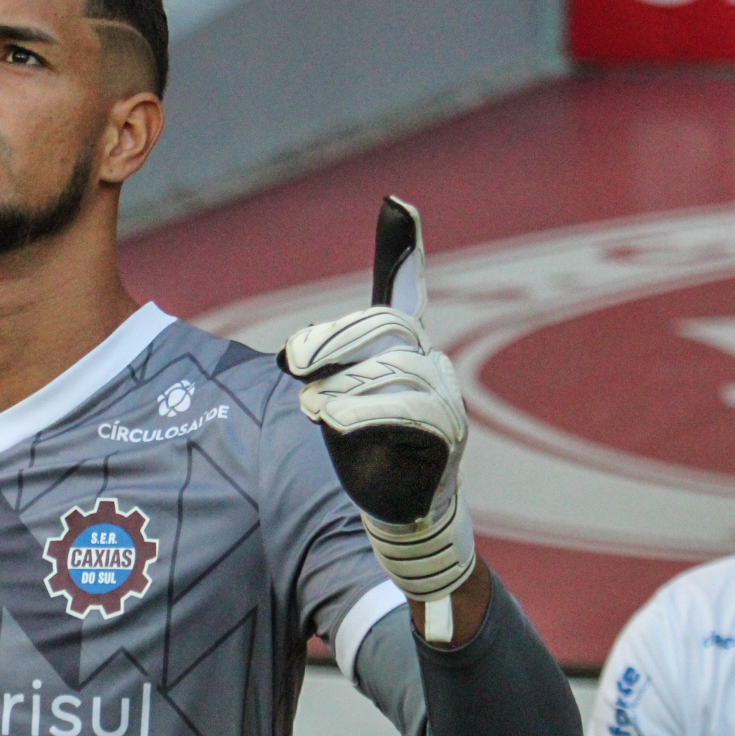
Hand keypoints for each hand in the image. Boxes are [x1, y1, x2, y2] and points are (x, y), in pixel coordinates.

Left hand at [279, 198, 475, 641]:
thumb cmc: (365, 468)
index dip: (403, 249)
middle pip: (384, 328)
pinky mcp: (447, 440)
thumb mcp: (332, 412)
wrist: (402, 531)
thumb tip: (288, 358)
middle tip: (296, 367)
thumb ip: (323, 376)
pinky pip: (414, 410)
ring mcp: (443, 403)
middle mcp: (430, 370)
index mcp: (401, 356)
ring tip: (318, 412)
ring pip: (394, 368)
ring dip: (345, 388)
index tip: (395, 204)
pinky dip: (367, 411)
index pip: (401, 293)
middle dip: (335, 341)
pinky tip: (335, 421)